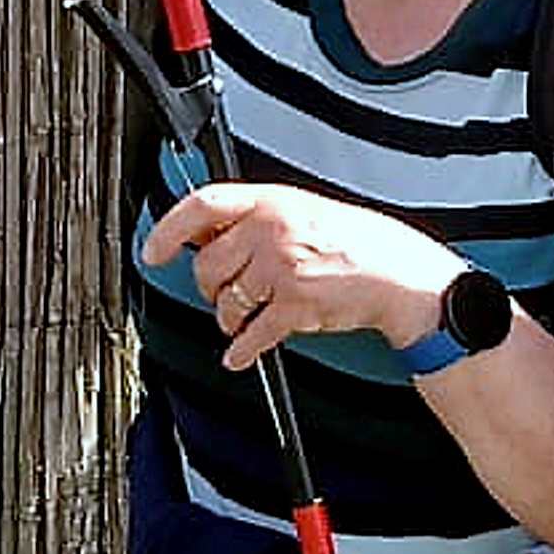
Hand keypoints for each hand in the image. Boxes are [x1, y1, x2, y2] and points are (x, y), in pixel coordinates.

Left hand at [147, 177, 458, 374]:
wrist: (399, 273)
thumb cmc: (357, 242)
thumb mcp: (302, 210)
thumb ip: (256, 218)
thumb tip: (205, 235)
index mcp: (271, 200)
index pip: (204, 205)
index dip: (169, 229)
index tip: (154, 250)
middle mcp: (272, 231)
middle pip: (206, 264)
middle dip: (209, 288)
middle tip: (222, 294)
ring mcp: (283, 268)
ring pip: (226, 302)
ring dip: (229, 319)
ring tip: (244, 319)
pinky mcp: (296, 305)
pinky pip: (253, 335)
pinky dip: (243, 351)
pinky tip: (242, 353)